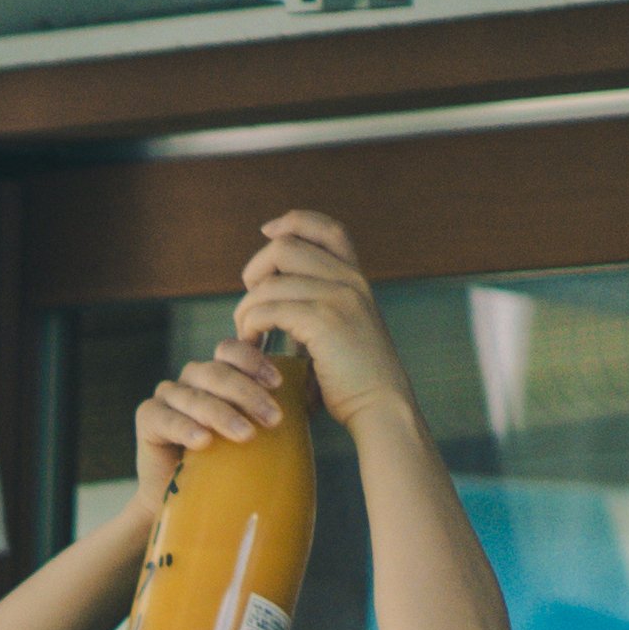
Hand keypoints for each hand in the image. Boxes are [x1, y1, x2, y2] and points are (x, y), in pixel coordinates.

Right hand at [128, 336, 304, 504]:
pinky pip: (164, 418)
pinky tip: (203, 442)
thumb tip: (314, 392)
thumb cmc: (229, 466)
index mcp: (216, 375)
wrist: (189, 502)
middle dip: (246, 394)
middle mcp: (190, 380)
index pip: (231, 351)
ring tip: (245, 435)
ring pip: (193, 395)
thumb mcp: (256, 432)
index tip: (278, 383)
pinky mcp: (147, 418)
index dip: (253, 361)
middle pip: (215, 373)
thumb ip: (271, 409)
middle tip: (272, 419)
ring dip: (221, 414)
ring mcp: (167, 397)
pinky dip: (185, 428)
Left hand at [223, 210, 413, 435]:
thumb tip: (273, 294)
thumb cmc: (354, 380)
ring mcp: (339, 297)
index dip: (294, 222)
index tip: (268, 232)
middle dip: (254, 273)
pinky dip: (251, 326)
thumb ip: (316, 306)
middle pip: (284, 248)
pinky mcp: (324, 321)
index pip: (328, 229)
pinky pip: (268, 310)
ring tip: (248, 335)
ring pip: (269, 283)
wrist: (381, 407)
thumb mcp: (340, 331)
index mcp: (356, 279)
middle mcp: (350, 281)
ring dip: (246, 309)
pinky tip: (254, 346)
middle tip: (250, 309)